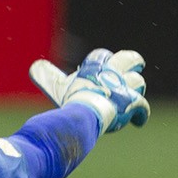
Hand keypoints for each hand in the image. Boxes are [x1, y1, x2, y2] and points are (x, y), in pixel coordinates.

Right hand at [29, 49, 148, 131]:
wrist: (82, 114)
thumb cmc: (69, 100)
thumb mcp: (57, 86)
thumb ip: (48, 76)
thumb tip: (34, 67)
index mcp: (95, 67)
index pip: (101, 55)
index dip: (103, 59)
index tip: (105, 63)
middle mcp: (112, 73)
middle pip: (129, 59)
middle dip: (134, 60)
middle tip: (138, 63)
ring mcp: (124, 88)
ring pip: (138, 82)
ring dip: (137, 89)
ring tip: (134, 96)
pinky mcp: (132, 103)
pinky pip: (143, 106)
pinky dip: (142, 115)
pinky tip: (139, 122)